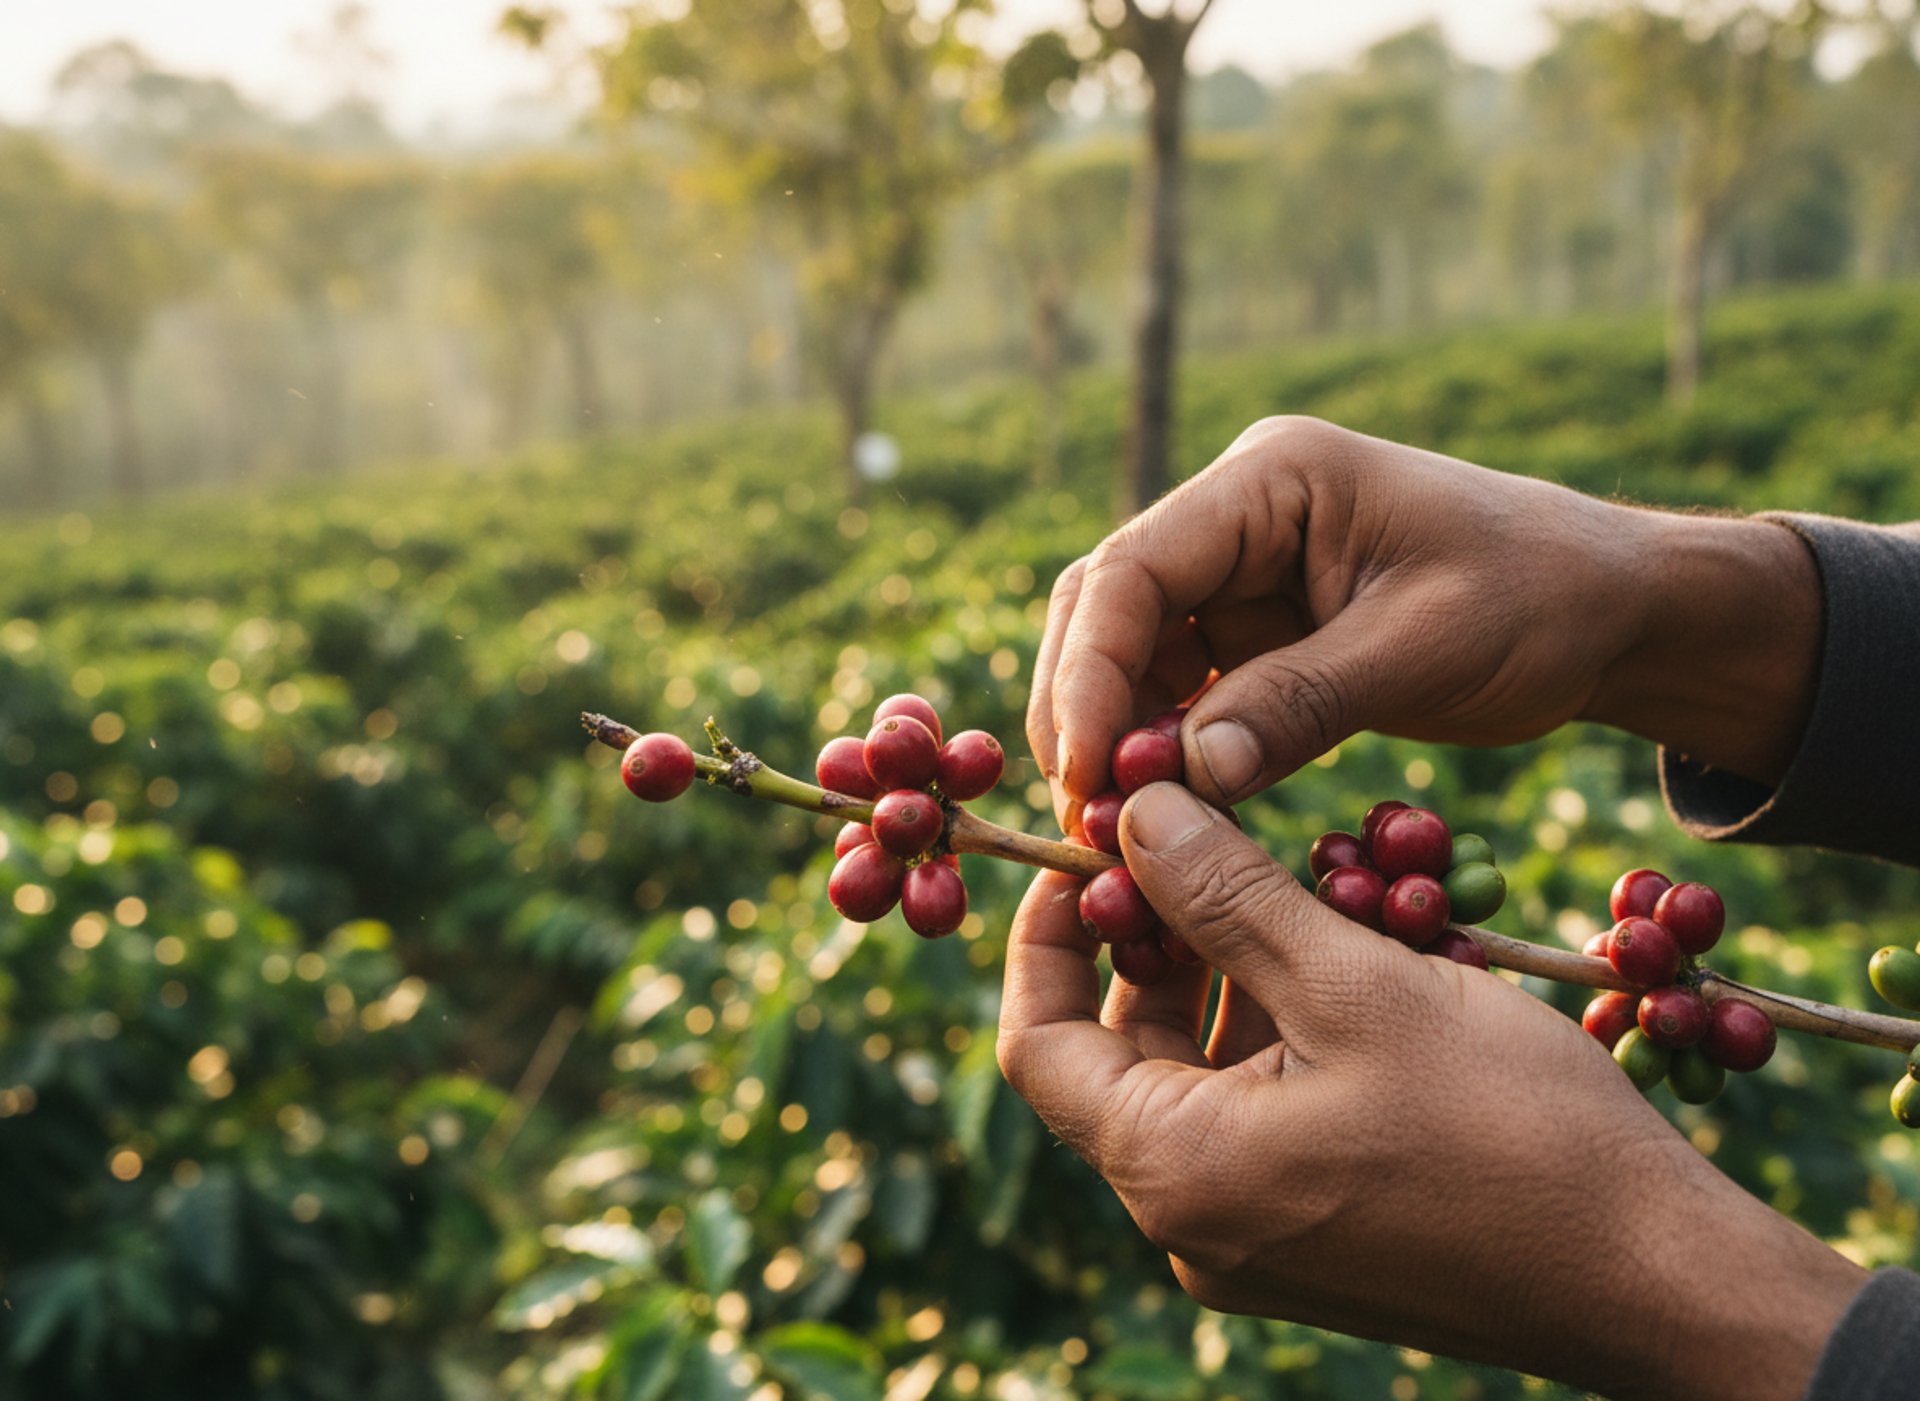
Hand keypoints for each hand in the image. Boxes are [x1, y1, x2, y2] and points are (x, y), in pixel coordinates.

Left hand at [996, 783, 1863, 1398]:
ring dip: (1219, 978)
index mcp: (1173, 1169)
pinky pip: (1253, 1116)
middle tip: (1194, 841)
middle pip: (1115, 1054)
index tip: (1087, 848)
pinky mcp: (1315, 1238)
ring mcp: (1253, 1238)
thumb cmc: (1510, 1130)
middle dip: (1145, 941)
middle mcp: (1190, 1220)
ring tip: (1283, 884)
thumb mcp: (1354, 985)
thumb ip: (1225, 896)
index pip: (1039, 1041)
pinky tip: (1334, 957)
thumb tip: (1132, 810)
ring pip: (1191, 1077)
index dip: (1046, 934)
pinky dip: (1272, 1033)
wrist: (1658, 1278)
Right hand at [1028, 417, 1818, 818]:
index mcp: (1273, 479)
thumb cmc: (1540, 600)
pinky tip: (1170, 816)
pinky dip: (1167, 753)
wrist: (1611, 610)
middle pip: (1109, 608)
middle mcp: (1237, 515)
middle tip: (1089, 820)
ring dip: (1117, 739)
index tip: (1088, 775)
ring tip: (1118, 832)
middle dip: (1086, 711)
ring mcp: (1241, 575)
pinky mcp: (1258, 634)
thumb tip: (1179, 779)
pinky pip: (1183, 692)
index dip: (1092, 675)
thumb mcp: (1427, 648)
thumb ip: (1302, 703)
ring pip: (1131, 655)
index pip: (1136, 569)